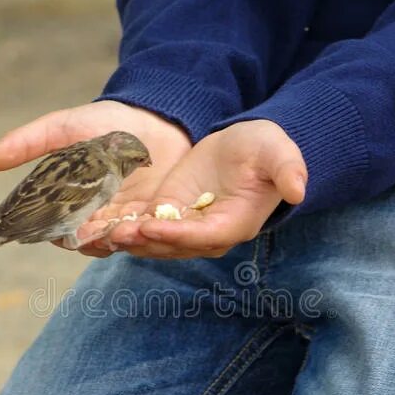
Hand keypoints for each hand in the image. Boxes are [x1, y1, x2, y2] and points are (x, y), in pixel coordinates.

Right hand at [0, 100, 191, 257]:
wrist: (157, 117)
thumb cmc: (106, 122)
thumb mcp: (62, 129)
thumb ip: (28, 144)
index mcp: (72, 203)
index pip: (53, 229)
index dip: (45, 232)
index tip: (42, 230)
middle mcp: (97, 217)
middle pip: (83, 242)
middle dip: (81, 240)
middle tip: (80, 233)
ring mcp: (127, 219)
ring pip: (115, 243)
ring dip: (112, 241)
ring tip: (112, 232)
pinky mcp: (157, 218)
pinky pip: (148, 236)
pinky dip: (143, 235)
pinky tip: (139, 227)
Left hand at [107, 120, 306, 257]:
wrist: (246, 148)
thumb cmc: (264, 150)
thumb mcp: (276, 152)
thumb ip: (287, 170)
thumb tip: (298, 189)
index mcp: (234, 224)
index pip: (202, 237)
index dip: (176, 235)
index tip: (150, 225)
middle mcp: (207, 235)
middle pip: (172, 246)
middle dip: (144, 241)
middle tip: (115, 233)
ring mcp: (185, 228)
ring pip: (153, 242)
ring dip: (127, 240)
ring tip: (98, 234)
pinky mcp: (167, 216)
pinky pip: (143, 229)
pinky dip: (121, 229)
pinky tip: (95, 227)